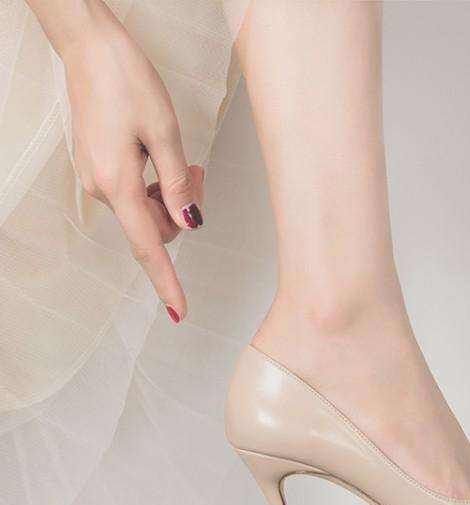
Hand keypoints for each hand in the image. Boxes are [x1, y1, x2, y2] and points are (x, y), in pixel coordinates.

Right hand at [62, 3, 201, 321]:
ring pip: (147, 211)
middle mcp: (102, 188)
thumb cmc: (126, 81)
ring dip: (172, 196)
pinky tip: (163, 160)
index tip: (179, 311)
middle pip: (155, 228)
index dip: (167, 282)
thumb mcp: (164, 133)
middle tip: (199, 173)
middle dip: (184, 211)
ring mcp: (97, 178)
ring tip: (187, 163)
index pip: (149, 247)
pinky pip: (136, 194)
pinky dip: (157, 186)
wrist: (89, 47)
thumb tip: (189, 223)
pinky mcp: (99, 167)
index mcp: (118, 184)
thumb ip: (178, 185)